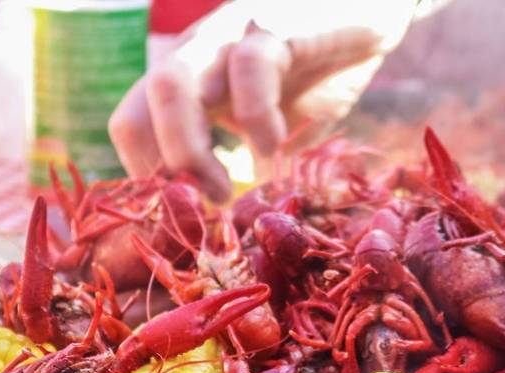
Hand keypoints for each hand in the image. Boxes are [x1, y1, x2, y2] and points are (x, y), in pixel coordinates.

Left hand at [109, 0, 412, 201]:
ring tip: (224, 193)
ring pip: (171, 84)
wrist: (372, 9)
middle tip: (202, 213)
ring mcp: (230, 36)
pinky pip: (249, 67)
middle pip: (136, 107)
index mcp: (191, 78)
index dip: (147, 178)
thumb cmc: (324, 66)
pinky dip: (256, 116)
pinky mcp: (274, 27)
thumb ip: (258, 155)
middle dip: (160, 171)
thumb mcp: (282, 120)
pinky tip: (275, 146)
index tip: (183, 219)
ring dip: (186, 149)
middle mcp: (197, 55)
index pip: (132, 122)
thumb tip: (249, 208)